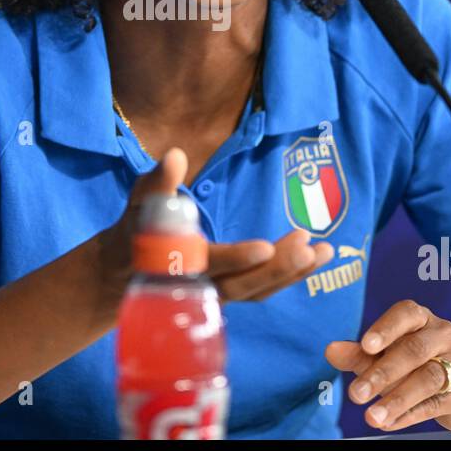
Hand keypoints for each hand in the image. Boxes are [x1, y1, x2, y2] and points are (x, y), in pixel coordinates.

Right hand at [99, 147, 334, 302]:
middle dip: (278, 269)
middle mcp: (199, 286)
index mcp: (177, 265)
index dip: (238, 258)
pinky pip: (260, 290)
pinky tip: (312, 260)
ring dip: (291, 274)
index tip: (267, 246)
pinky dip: (287, 277)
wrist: (125, 272)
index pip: (211, 265)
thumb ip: (158, 182)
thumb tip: (176, 155)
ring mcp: (216, 294)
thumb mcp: (140, 203)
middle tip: (310, 248)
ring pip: (257, 291)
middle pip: (242, 285)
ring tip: (324, 251)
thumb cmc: (134, 230)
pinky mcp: (228, 292)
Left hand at [325, 299, 450, 433]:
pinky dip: (410, 415)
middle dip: (382, 372)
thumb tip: (331, 350)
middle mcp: (443, 335)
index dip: (385, 328)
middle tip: (356, 393)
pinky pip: (436, 404)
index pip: (406, 314)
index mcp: (422, 319)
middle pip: (414, 350)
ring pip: (428, 379)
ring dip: (396, 399)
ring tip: (371, 416)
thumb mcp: (385, 356)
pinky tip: (389, 422)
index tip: (365, 346)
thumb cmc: (414, 364)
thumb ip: (359, 354)